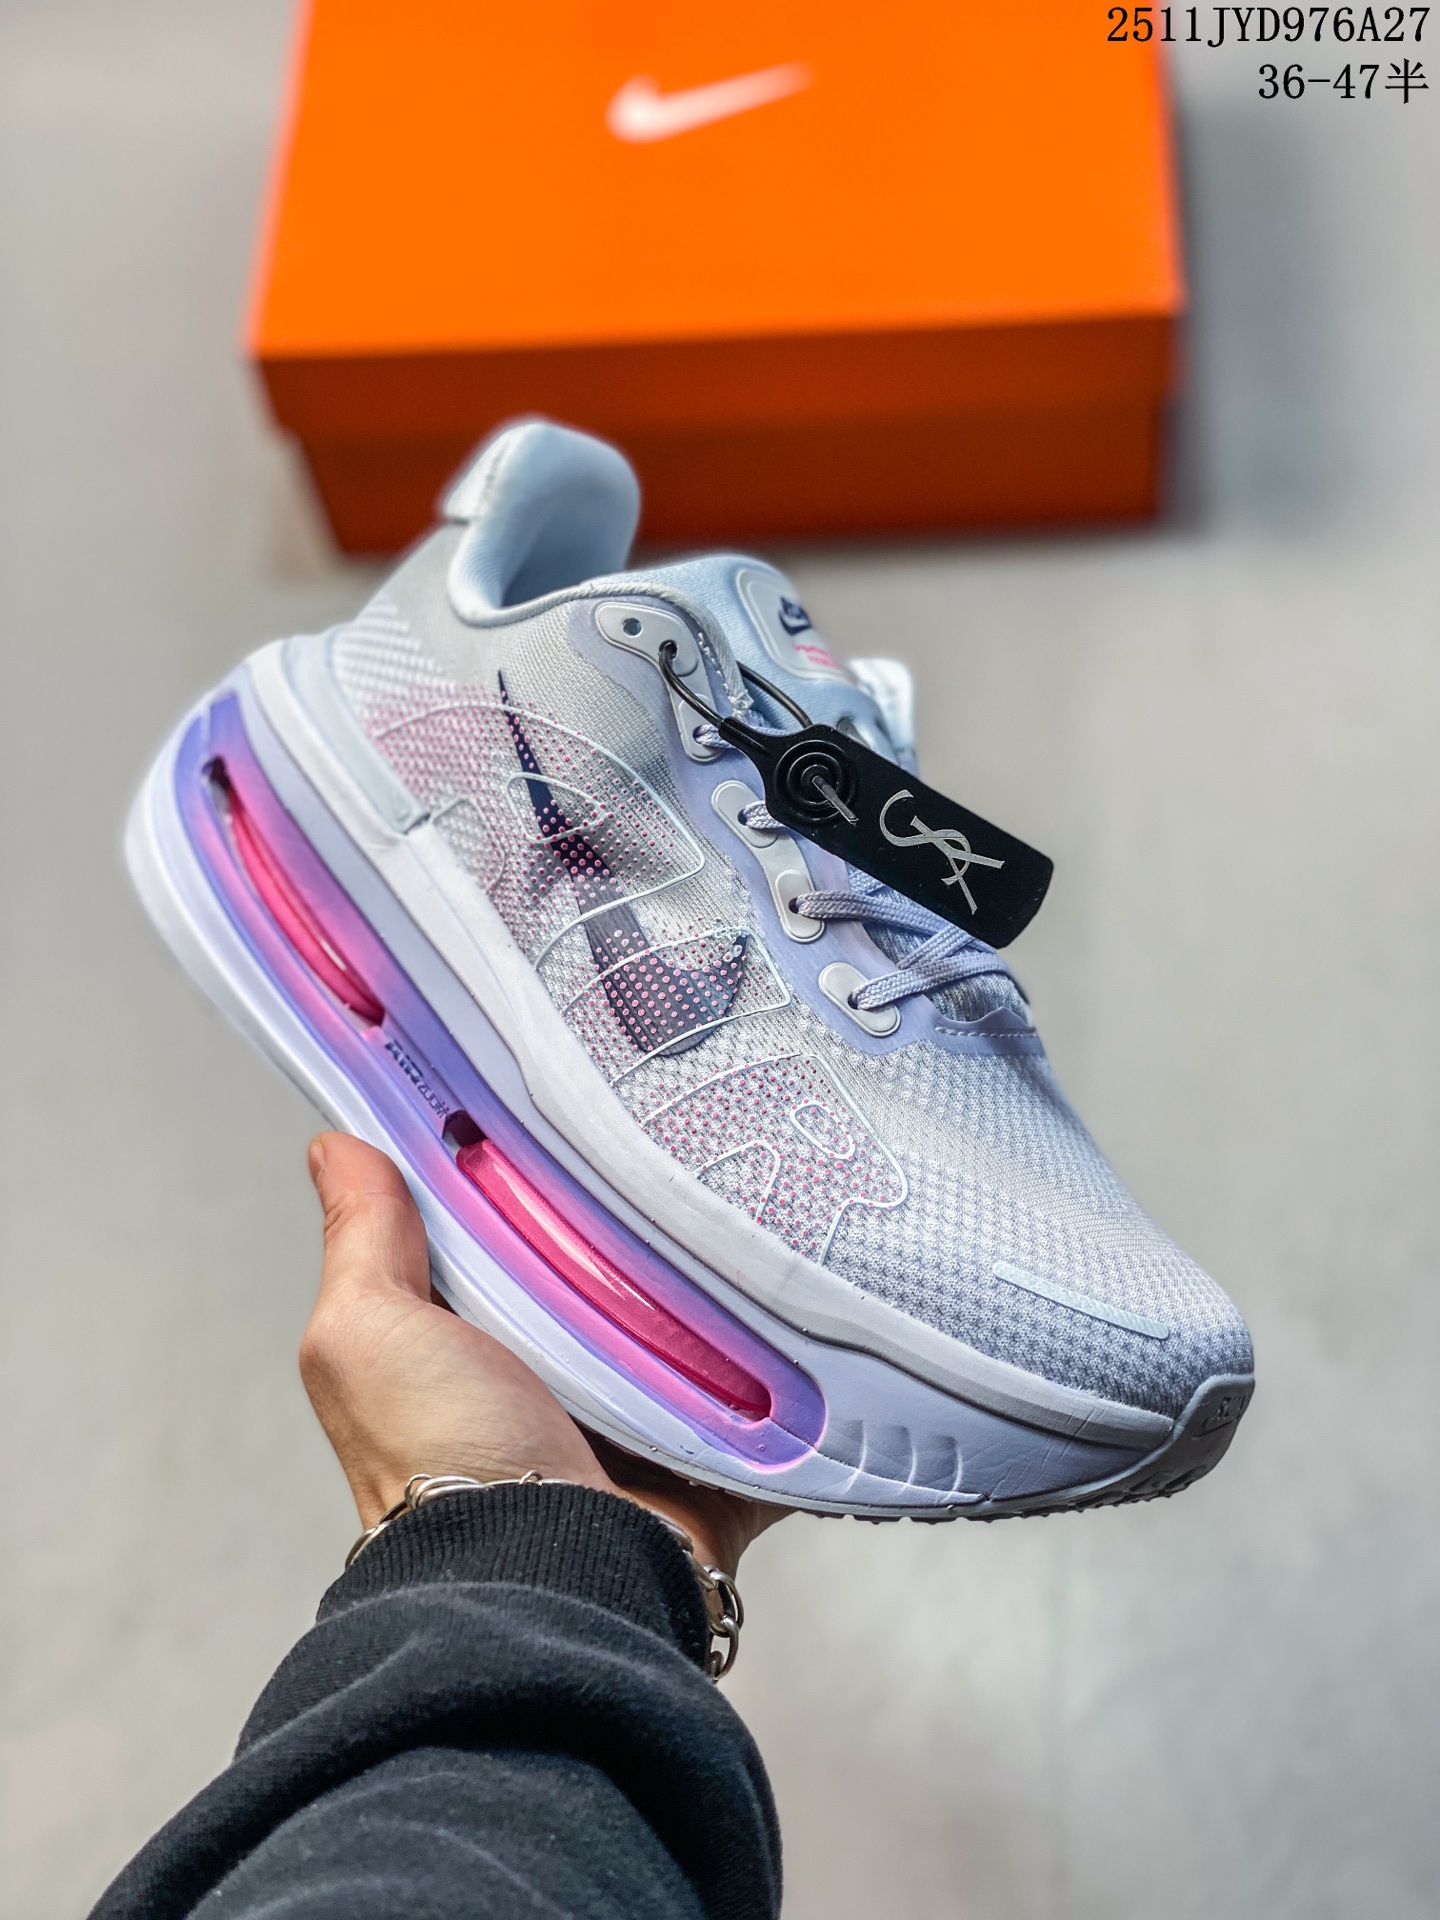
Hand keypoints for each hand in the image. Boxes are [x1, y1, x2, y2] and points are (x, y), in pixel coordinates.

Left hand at [299, 1133, 787, 1575]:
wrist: (545, 1582)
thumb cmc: (440, 1462)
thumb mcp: (368, 1335)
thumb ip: (361, 1243)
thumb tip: (333, 1147)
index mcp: (475, 1338)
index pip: (509, 1227)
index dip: (528, 1164)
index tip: (570, 1087)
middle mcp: (557, 1375)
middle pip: (612, 1267)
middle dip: (644, 1212)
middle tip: (688, 1119)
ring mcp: (642, 1417)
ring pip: (699, 1320)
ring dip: (725, 1277)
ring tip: (771, 1180)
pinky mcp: (717, 1456)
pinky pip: (775, 1395)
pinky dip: (798, 1360)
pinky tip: (825, 1287)